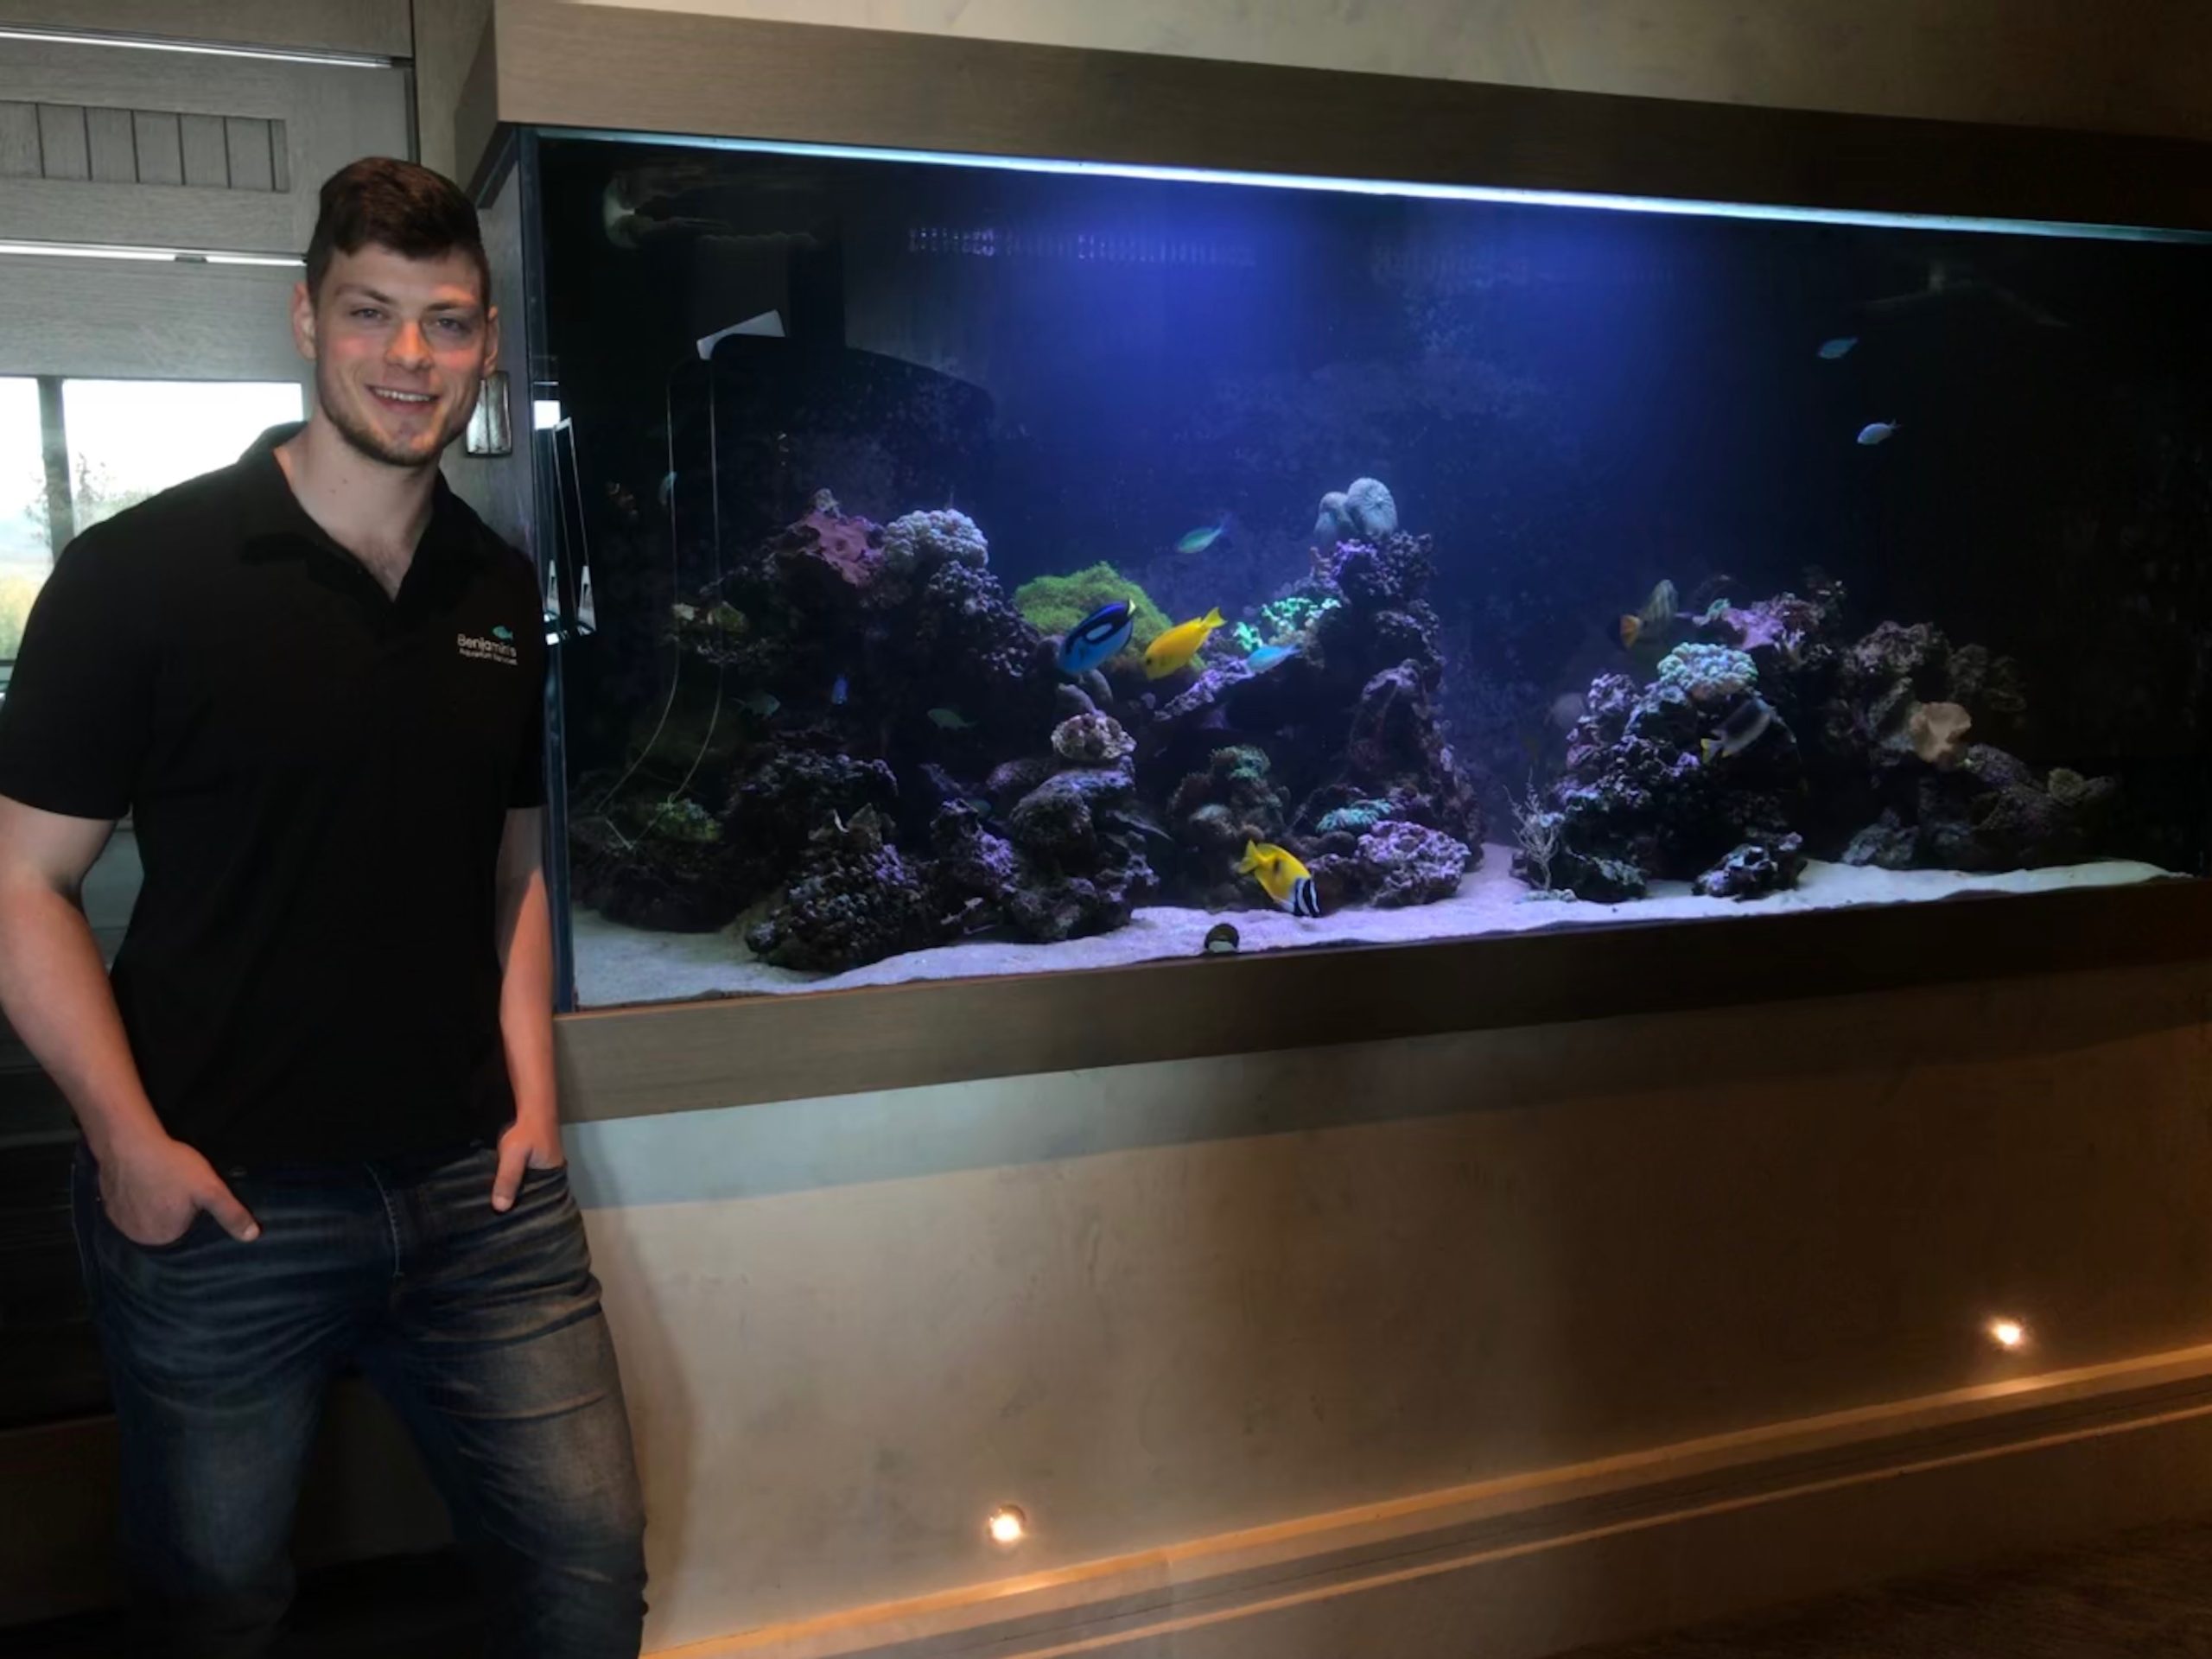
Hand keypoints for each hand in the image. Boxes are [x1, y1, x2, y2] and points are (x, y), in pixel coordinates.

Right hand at [98, 1131, 258, 1245]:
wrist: (128, 1142)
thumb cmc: (172, 1166)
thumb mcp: (210, 1189)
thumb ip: (230, 1214)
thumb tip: (251, 1237)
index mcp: (162, 1238)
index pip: (186, 1230)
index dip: (194, 1210)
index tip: (194, 1192)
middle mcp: (137, 1236)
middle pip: (165, 1224)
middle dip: (173, 1208)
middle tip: (178, 1184)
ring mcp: (118, 1220)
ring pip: (146, 1213)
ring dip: (154, 1201)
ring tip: (162, 1180)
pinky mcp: (107, 1203)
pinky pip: (129, 1203)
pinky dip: (137, 1194)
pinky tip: (144, 1178)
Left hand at [491, 1117, 564, 1212]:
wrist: (532, 1106)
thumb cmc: (526, 1132)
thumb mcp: (513, 1157)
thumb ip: (508, 1180)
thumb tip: (500, 1209)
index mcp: (553, 1176)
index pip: (540, 1200)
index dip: (525, 1209)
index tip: (509, 1219)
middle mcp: (552, 1172)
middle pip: (534, 1192)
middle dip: (519, 1200)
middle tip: (499, 1212)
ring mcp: (545, 1164)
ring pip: (529, 1183)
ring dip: (517, 1189)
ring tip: (499, 1201)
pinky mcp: (536, 1157)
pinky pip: (526, 1174)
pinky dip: (516, 1179)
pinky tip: (503, 1183)